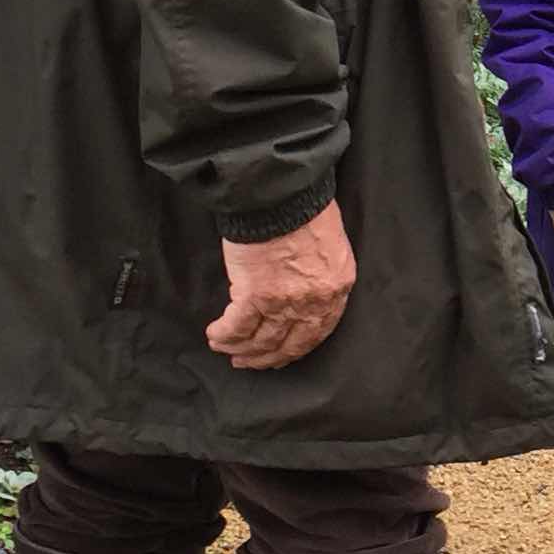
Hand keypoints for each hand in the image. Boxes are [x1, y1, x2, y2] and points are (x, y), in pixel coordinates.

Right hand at [207, 206, 355, 367]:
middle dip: (265, 357)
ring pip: (260, 340)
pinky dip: (224, 335)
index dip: (295, 348)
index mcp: (338, 287)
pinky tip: (215, 336)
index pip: (318, 332)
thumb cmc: (304, 207)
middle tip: (248, 361)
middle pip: (288, 343)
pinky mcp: (255, 295)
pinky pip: (237, 327)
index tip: (280, 355)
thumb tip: (299, 290)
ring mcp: (285, 302)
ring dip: (240, 349)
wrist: (282, 192)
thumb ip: (319, 274)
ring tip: (225, 349)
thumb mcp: (330, 243)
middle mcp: (314, 301)